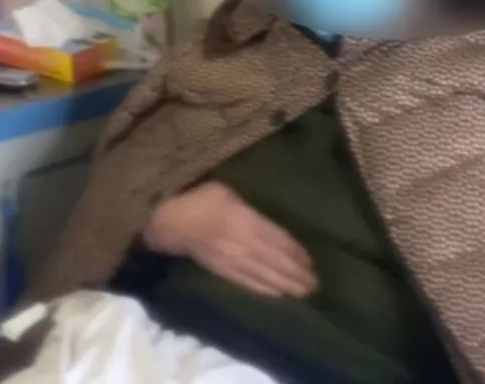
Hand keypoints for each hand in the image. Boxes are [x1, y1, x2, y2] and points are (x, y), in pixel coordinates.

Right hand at [144, 181, 317, 297]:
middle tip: (315, 284)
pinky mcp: (222, 272)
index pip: (278, 241)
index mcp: (246, 221)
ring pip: (264, 277)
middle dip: (296, 275)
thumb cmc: (199, 198)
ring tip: (303, 292)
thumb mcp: (228, 191)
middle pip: (276, 263)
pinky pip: (248, 283)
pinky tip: (278, 294)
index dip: (296, 254)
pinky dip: (265, 290)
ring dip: (285, 286)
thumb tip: (269, 211)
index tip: (312, 263)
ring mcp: (232, 261)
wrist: (170, 221)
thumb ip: (250, 205)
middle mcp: (243, 245)